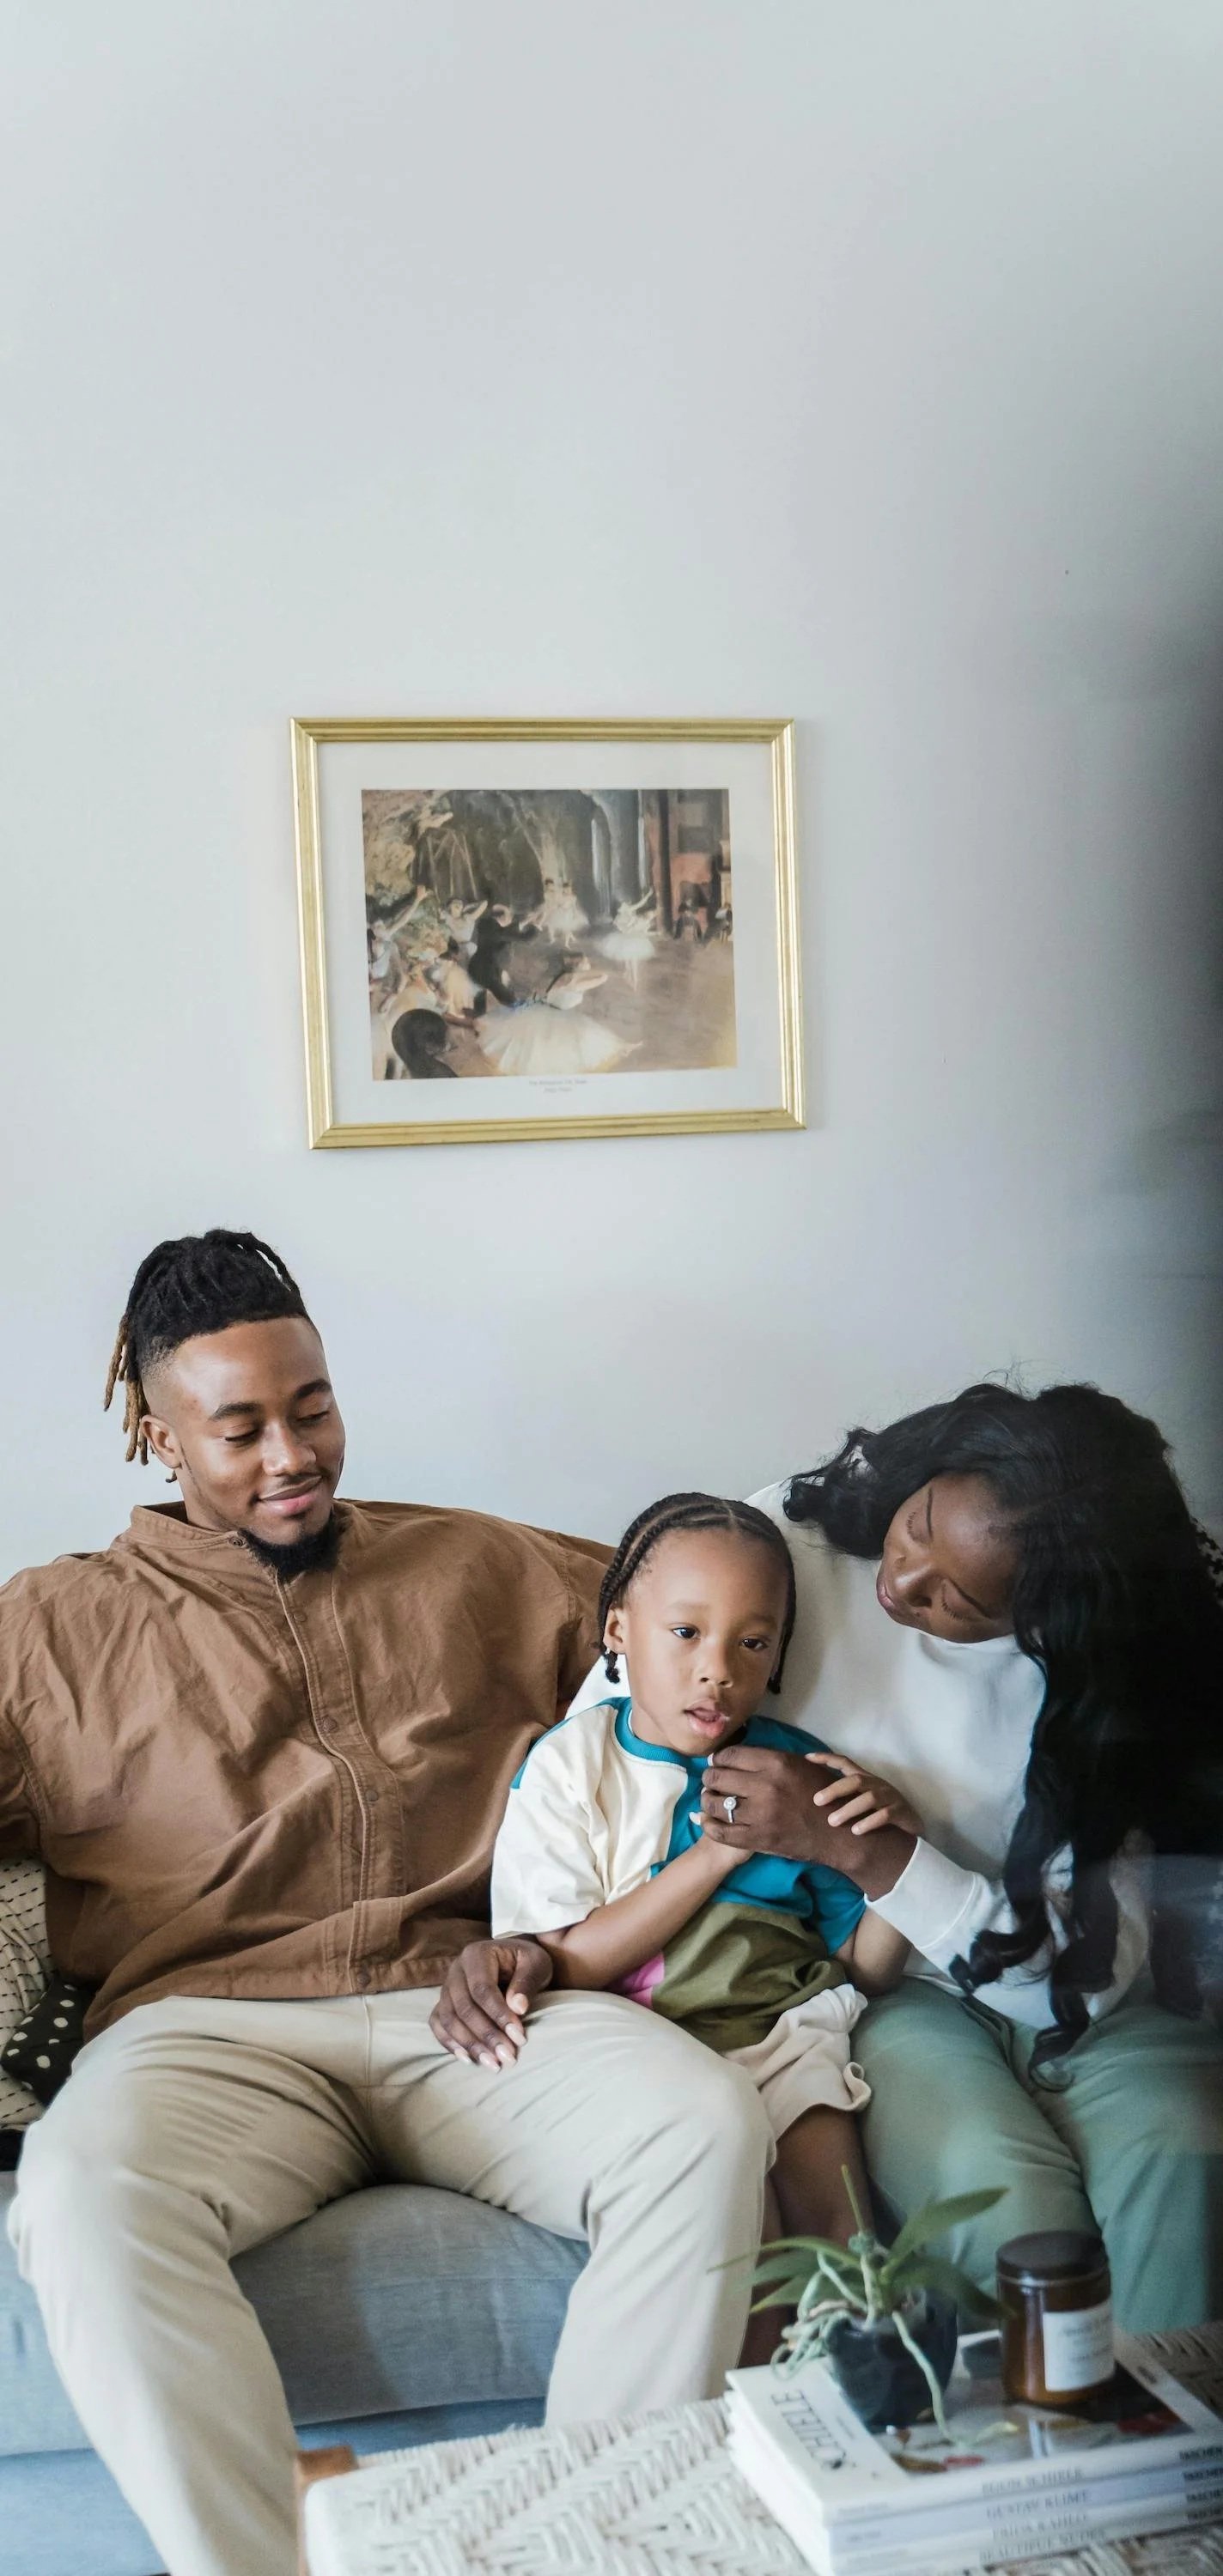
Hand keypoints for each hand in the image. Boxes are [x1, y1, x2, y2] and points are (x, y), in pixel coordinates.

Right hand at [429, 1939, 552, 2068]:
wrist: (515, 1960)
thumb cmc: (527, 1962)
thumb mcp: (537, 1964)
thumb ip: (527, 1981)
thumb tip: (517, 2007)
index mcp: (477, 1954)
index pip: (482, 1989)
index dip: (499, 2015)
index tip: (519, 2038)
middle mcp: (456, 1969)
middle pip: (464, 2007)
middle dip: (486, 2036)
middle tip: (509, 2058)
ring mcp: (447, 1986)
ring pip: (449, 2019)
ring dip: (470, 2045)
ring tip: (493, 2065)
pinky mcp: (444, 2002)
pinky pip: (438, 2024)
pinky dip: (449, 2043)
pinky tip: (468, 2059)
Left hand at [699, 1744, 916, 1897]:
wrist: (840, 1835)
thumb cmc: (824, 1795)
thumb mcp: (803, 1766)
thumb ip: (773, 1758)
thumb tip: (741, 1753)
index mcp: (777, 1763)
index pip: (731, 1755)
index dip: (718, 1757)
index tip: (716, 1761)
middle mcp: (765, 1786)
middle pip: (718, 1777)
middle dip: (709, 1777)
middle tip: (710, 1780)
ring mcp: (760, 1815)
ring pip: (715, 1804)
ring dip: (707, 1800)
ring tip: (709, 1799)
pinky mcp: (758, 1839)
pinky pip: (721, 1832)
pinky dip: (708, 1825)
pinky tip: (706, 1820)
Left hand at [807, 1751, 922, 1839]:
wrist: (912, 1828)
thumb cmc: (880, 1814)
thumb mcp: (861, 1802)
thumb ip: (843, 1798)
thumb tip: (813, 1800)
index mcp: (866, 1779)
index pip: (845, 1762)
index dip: (827, 1758)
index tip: (807, 1757)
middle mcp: (877, 1784)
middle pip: (855, 1780)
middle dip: (834, 1789)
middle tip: (817, 1801)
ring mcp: (890, 1797)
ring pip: (868, 1798)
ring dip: (848, 1809)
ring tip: (832, 1821)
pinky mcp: (900, 1812)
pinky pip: (884, 1815)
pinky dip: (868, 1822)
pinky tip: (856, 1831)